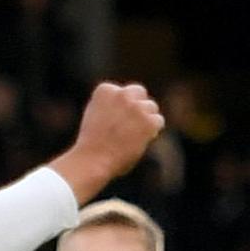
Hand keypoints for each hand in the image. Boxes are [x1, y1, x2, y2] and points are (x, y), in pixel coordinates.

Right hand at [57, 81, 165, 195]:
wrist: (93, 160)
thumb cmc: (91, 144)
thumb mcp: (95, 115)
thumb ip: (110, 105)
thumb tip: (130, 106)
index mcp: (105, 90)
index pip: (121, 92)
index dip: (120, 106)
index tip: (112, 121)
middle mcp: (122, 94)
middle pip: (139, 92)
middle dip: (137, 105)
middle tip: (131, 124)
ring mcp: (136, 107)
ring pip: (151, 107)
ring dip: (145, 119)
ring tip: (131, 136)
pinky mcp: (149, 121)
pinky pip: (158, 121)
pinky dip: (152, 131)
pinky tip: (139, 141)